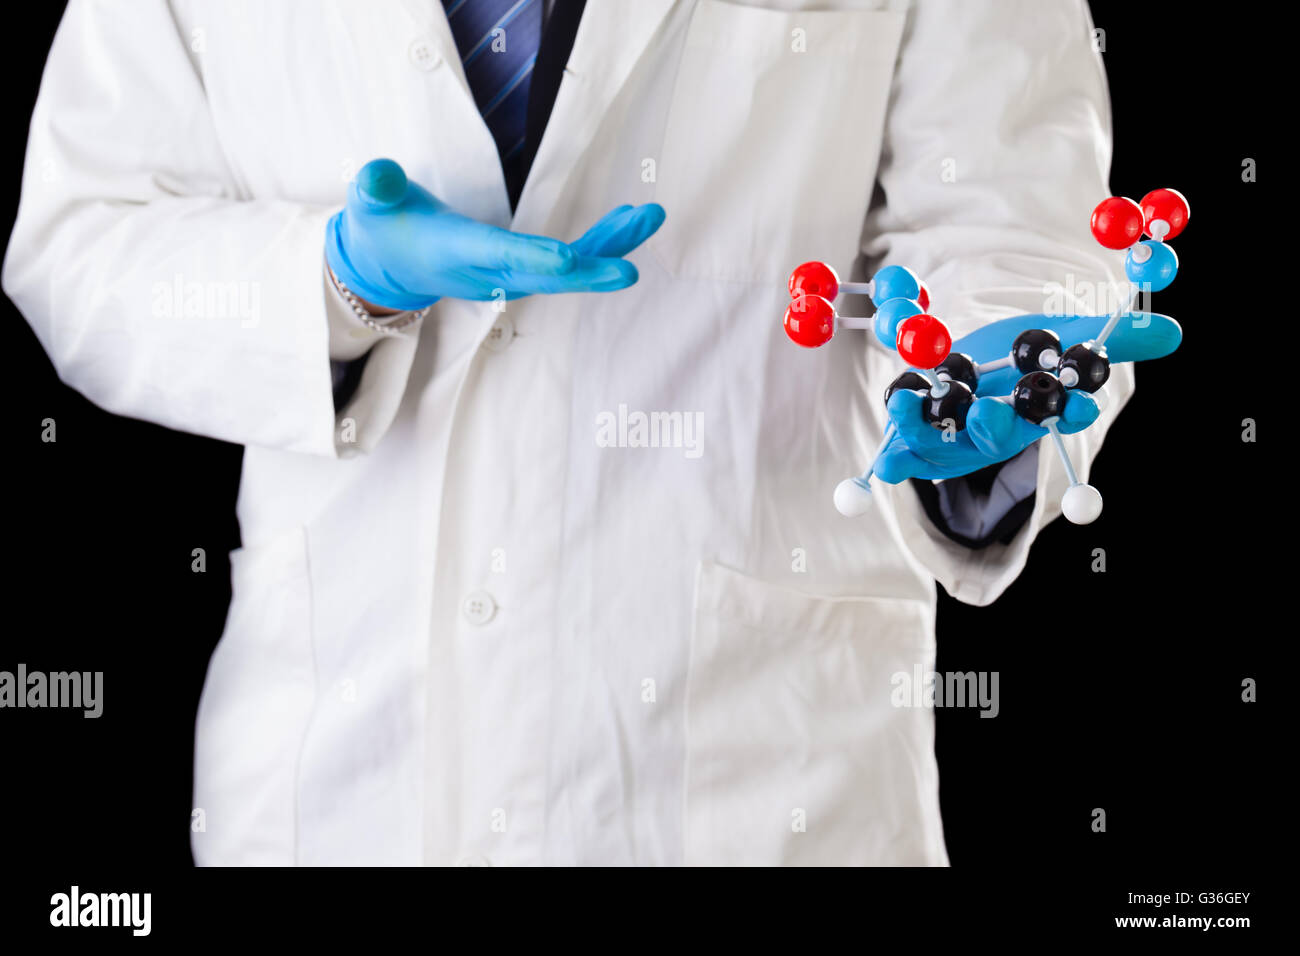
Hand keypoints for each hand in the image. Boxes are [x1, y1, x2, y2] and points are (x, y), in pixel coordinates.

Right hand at [325, 158, 664, 310]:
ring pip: (566, 269)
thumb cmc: (385, 226)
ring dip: (609, 249)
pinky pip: (568, 263)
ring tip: (648, 217)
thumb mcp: (371, 203)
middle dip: (589, 267)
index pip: (497, 257)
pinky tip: (630, 224)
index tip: (568, 260)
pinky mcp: (521, 271)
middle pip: (546, 274)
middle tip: (631, 267)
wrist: (389, 266)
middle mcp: (489, 273)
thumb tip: (376, 177)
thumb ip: (375, 188)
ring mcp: (508, 277)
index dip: (532, 259)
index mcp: (455, 253)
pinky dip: (600, 247)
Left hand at [874, 311, 1180, 482]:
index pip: (1059, 413)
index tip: (1082, 403)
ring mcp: (953, 441)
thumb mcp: (1059, 336)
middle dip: (998, 426)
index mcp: (1034, 411)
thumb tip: (1172, 332)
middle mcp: (995, 431)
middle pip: (1000, 433)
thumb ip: (1108, 338)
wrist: (960, 366)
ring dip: (927, 428)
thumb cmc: (1015, 355)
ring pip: (944, 440)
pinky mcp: (914, 444)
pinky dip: (893, 459)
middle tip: (990, 413)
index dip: (1070, 411)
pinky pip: (903, 456)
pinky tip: (882, 463)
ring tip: (908, 402)